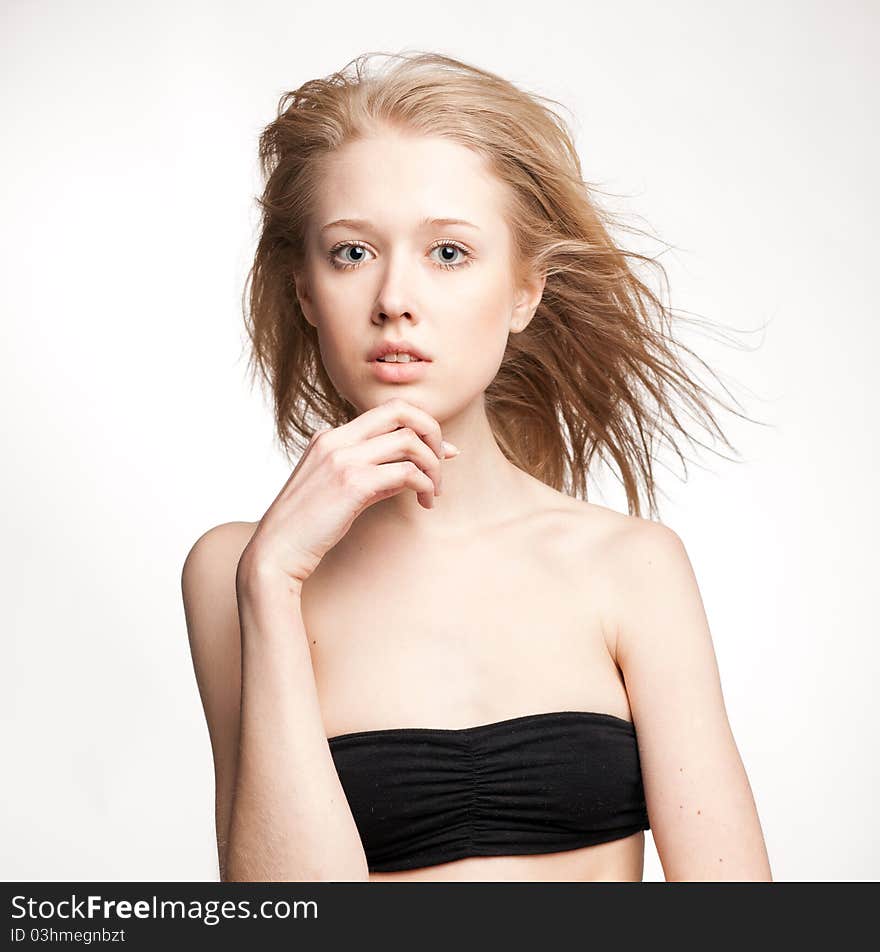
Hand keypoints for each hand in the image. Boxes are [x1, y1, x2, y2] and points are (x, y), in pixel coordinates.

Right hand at [238, 397, 459, 588]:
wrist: (277, 551)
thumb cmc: (309, 526)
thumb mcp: (344, 490)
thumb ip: (376, 473)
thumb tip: (417, 470)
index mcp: (331, 436)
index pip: (388, 411)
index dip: (421, 426)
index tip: (441, 451)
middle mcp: (337, 439)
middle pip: (401, 410)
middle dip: (433, 433)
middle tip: (443, 464)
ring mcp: (343, 458)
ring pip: (410, 441)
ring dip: (433, 466)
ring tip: (434, 492)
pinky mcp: (352, 483)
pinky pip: (406, 472)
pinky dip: (425, 485)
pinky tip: (425, 503)